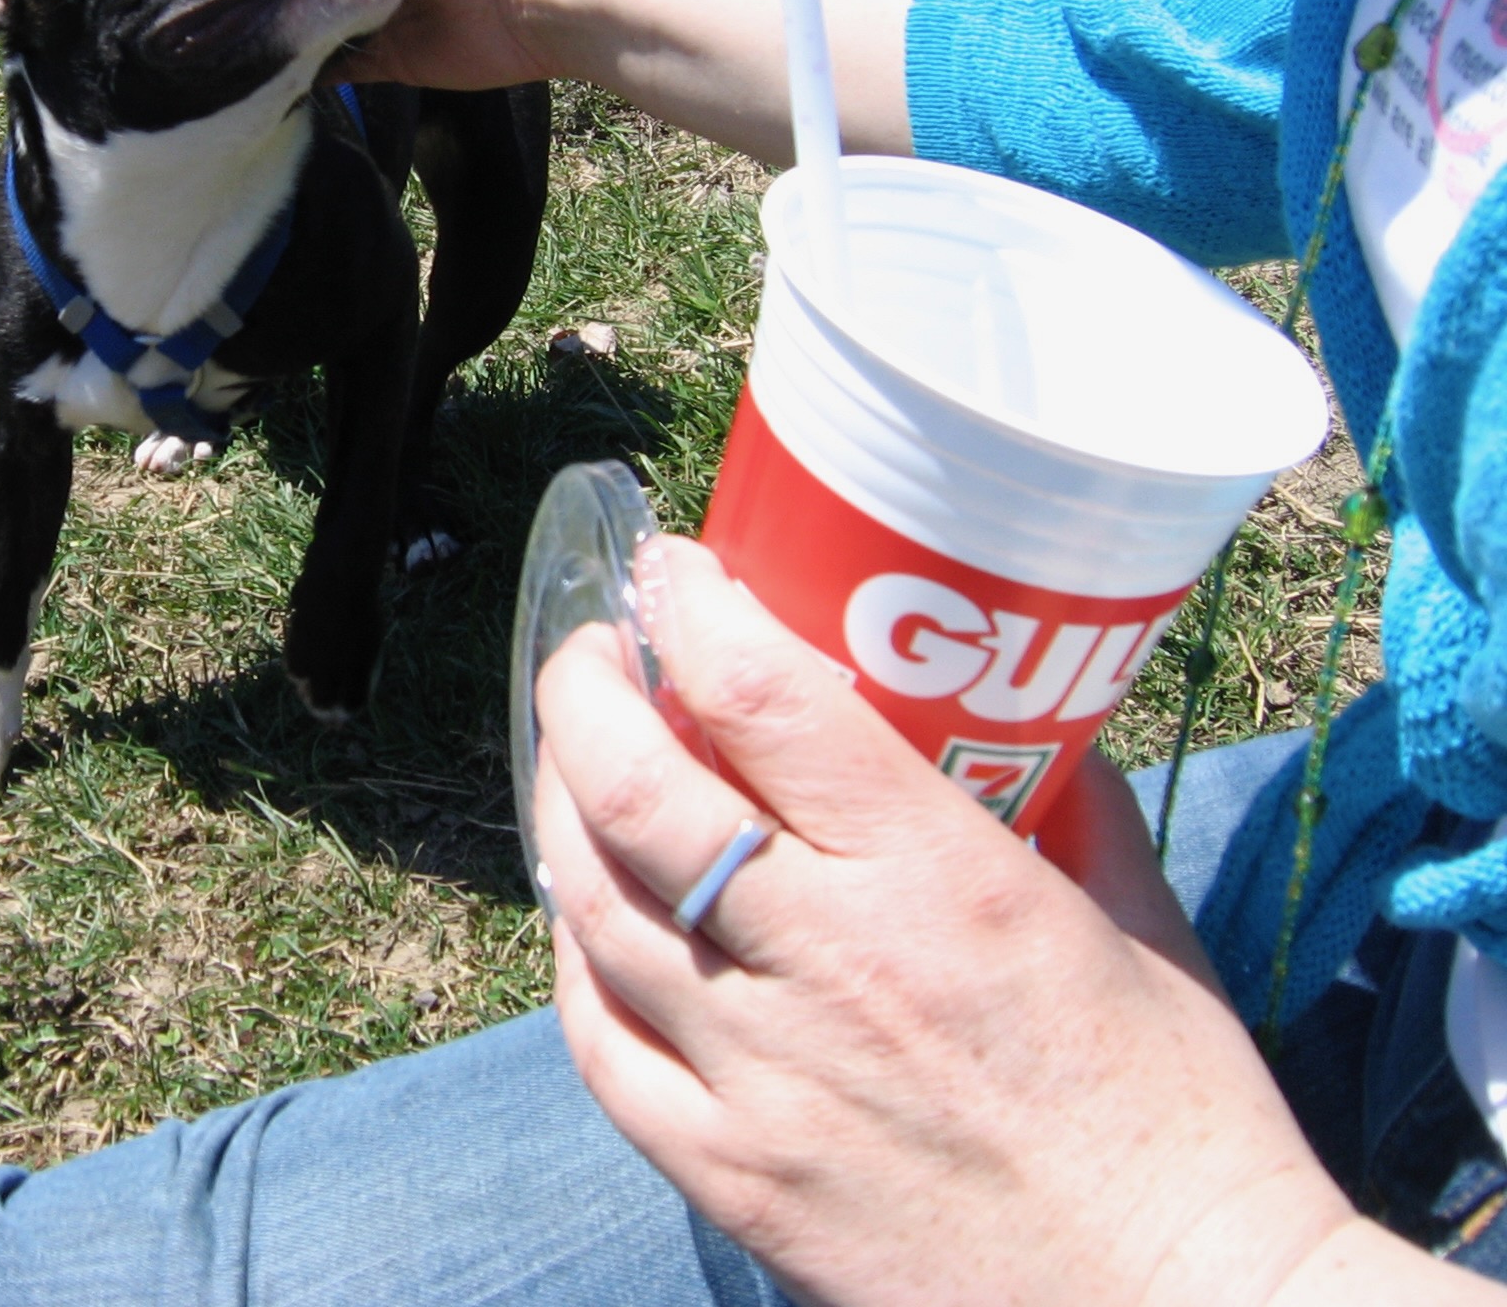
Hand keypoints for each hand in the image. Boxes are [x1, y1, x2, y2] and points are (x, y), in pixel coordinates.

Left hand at [534, 535, 1381, 1306]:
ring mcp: (760, 1076)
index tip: (671, 570)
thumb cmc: (1181, 1124)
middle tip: (592, 655)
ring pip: (593, 903)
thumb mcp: (1137, 924)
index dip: (689, 610)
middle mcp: (826, 964)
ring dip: (561, 808)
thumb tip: (1016, 713)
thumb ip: (1065, 804)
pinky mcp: (728, 1174)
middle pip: (634, 789)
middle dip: (583, 692)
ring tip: (575, 761)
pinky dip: (574, 959)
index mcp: (936, 881)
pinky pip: (598, 1044)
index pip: (762, 701)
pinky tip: (587, 914)